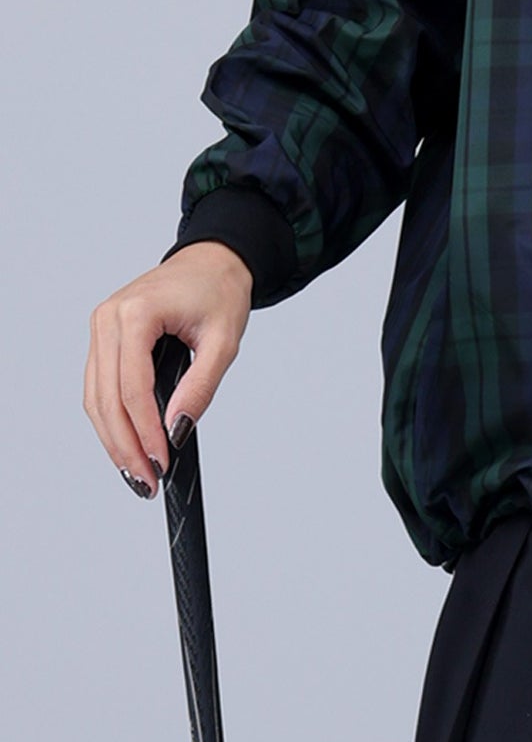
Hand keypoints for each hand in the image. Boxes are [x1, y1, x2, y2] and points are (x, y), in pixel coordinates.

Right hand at [84, 241, 253, 499]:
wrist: (213, 261)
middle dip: (126, 445)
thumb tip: (177, 430)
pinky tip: (126, 445)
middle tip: (146, 481)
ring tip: (136, 473)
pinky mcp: (103, 339)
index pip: (132, 387)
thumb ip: (201, 387)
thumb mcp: (225, 342)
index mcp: (136, 312)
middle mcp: (107, 319)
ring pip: (95, 397)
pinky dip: (110, 419)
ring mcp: (100, 328)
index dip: (145, 430)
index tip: (162, 462)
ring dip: (113, 439)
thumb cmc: (220, 292)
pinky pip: (99, 387)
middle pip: (106, 398)